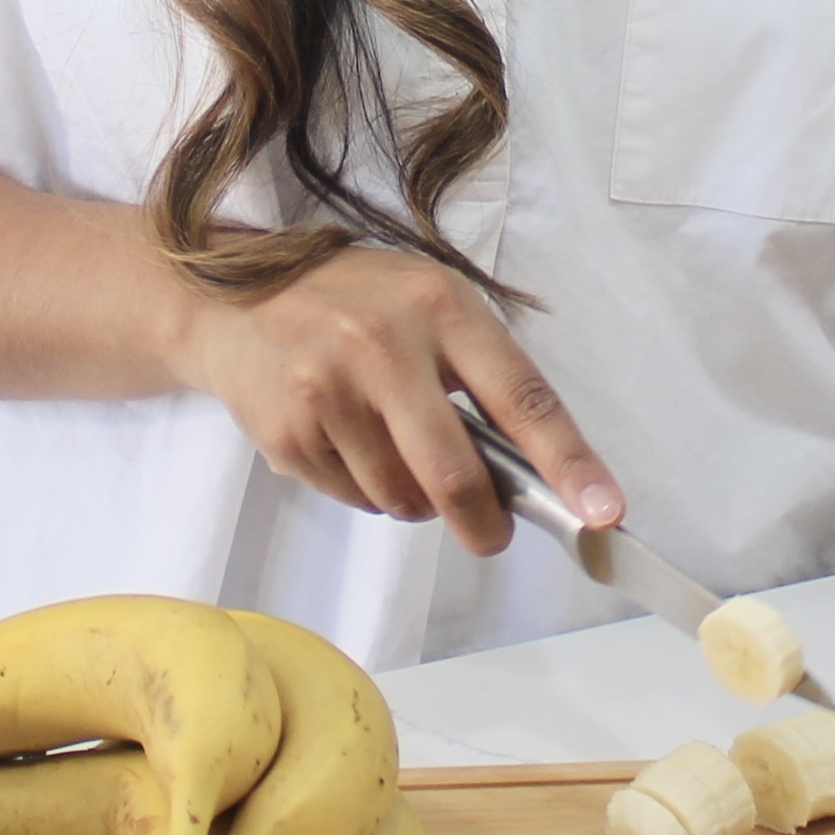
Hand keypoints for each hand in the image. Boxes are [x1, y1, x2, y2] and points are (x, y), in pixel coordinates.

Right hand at [166, 245, 620, 553]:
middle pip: (454, 475)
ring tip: (392, 447)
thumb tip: (536, 473)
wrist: (229, 300)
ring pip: (402, 498)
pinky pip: (354, 499)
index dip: (569, 462)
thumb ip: (480, 374)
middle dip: (484, 523)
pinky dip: (366, 490)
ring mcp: (327, 390)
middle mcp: (381, 345)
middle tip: (493, 534)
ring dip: (414, 498)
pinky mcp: (286, 431)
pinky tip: (346, 441)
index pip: (521, 395)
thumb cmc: (352, 302)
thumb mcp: (427, 304)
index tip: (604, 512)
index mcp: (438, 306)